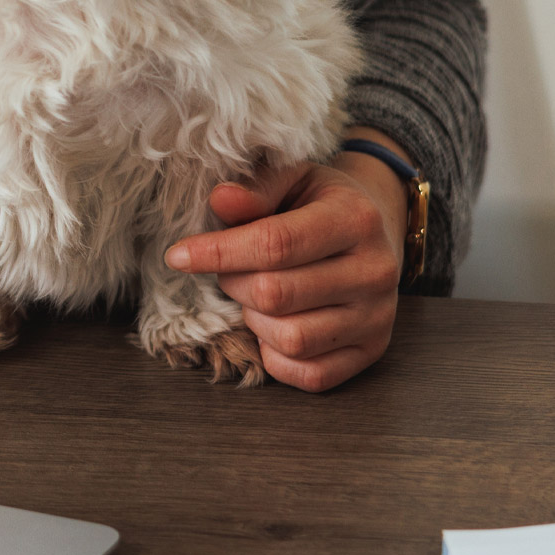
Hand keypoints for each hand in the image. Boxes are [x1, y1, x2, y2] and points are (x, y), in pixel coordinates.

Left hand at [162, 131, 409, 392]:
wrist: (374, 231)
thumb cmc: (320, 202)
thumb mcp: (292, 179)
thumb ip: (257, 187)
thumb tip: (220, 199)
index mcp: (356, 219)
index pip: (275, 244)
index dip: (218, 252)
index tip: (177, 255)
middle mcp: (375, 271)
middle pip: (276, 295)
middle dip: (234, 283)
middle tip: (229, 270)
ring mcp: (377, 317)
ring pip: (291, 339)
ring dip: (255, 320)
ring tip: (256, 295)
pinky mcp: (372, 351)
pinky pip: (311, 375)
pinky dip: (277, 357)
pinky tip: (273, 326)